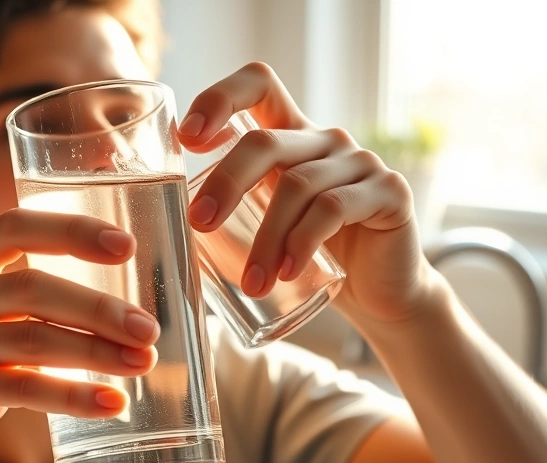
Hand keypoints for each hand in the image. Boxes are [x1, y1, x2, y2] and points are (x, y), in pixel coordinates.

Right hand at [0, 209, 159, 462]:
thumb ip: (34, 299)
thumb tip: (129, 302)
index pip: (14, 226)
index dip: (71, 230)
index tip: (127, 246)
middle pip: (33, 287)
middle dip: (99, 308)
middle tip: (149, 329)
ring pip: (33, 339)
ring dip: (98, 352)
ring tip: (143, 363)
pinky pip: (24, 388)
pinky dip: (75, 395)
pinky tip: (113, 403)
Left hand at [179, 62, 438, 326]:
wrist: (379, 293)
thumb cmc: (308, 257)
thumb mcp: (264, 224)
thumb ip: (230, 209)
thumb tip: (157, 218)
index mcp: (290, 136)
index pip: (258, 84)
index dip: (219, 98)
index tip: (187, 139)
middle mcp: (325, 140)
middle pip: (266, 140)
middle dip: (226, 182)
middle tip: (199, 224)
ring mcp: (360, 163)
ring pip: (297, 185)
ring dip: (266, 239)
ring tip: (251, 283)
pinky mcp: (390, 192)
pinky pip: (334, 209)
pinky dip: (302, 243)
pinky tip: (287, 272)